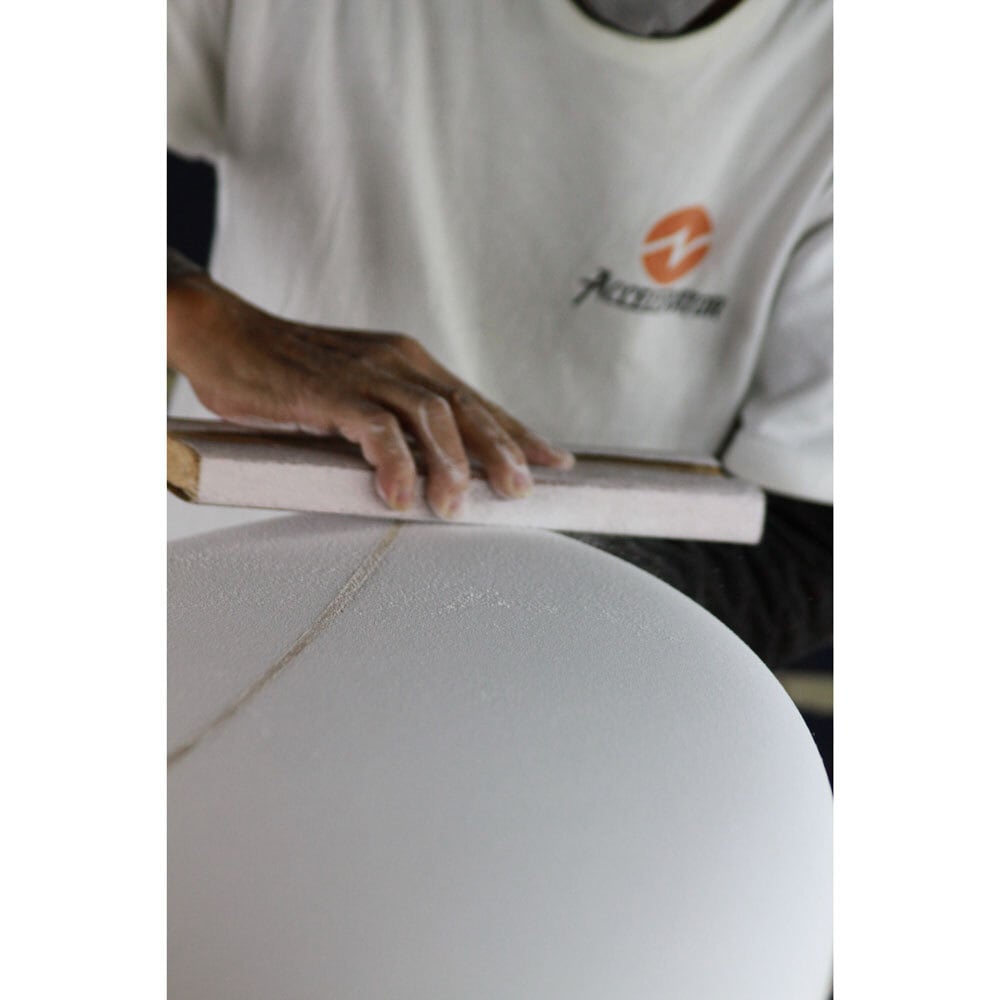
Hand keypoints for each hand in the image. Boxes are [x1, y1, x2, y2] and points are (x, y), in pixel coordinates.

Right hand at [167, 274, 573, 518]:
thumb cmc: (288, 373)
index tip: (554, 463)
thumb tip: (421, 469)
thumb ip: (390, 422)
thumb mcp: (353, 393)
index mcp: (409, 363)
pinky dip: (393, 463)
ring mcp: (366, 373)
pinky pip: (374, 428)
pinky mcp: (330, 390)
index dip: (517, 432)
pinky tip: (400, 496)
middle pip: (467, 408)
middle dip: (502, 451)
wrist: (223, 335)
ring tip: (457, 505)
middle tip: (522, 491)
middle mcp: (398, 362)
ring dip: (451, 463)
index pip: (475, 400)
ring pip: (431, 416)